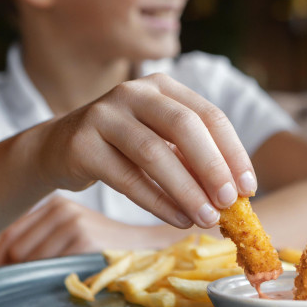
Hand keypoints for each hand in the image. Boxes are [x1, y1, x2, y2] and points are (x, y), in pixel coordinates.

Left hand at [0, 195, 152, 266]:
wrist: (148, 247)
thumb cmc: (107, 245)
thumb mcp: (74, 232)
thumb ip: (42, 238)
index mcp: (56, 204)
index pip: (10, 234)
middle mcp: (62, 209)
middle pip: (17, 250)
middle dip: (16, 272)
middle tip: (30, 285)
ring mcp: (73, 223)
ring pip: (31, 262)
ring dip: (36, 279)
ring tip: (59, 281)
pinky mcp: (84, 240)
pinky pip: (51, 269)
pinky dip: (54, 280)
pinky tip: (70, 280)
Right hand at [30, 73, 257, 228]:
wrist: (58, 148)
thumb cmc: (122, 146)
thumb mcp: (160, 141)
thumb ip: (192, 158)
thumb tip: (236, 193)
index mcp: (163, 87)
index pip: (208, 114)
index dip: (232, 152)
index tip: (249, 187)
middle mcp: (134, 93)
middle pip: (184, 127)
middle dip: (212, 166)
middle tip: (231, 202)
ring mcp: (104, 115)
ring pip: (154, 153)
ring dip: (186, 190)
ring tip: (207, 218)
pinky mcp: (82, 144)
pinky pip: (127, 177)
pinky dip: (158, 202)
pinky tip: (178, 219)